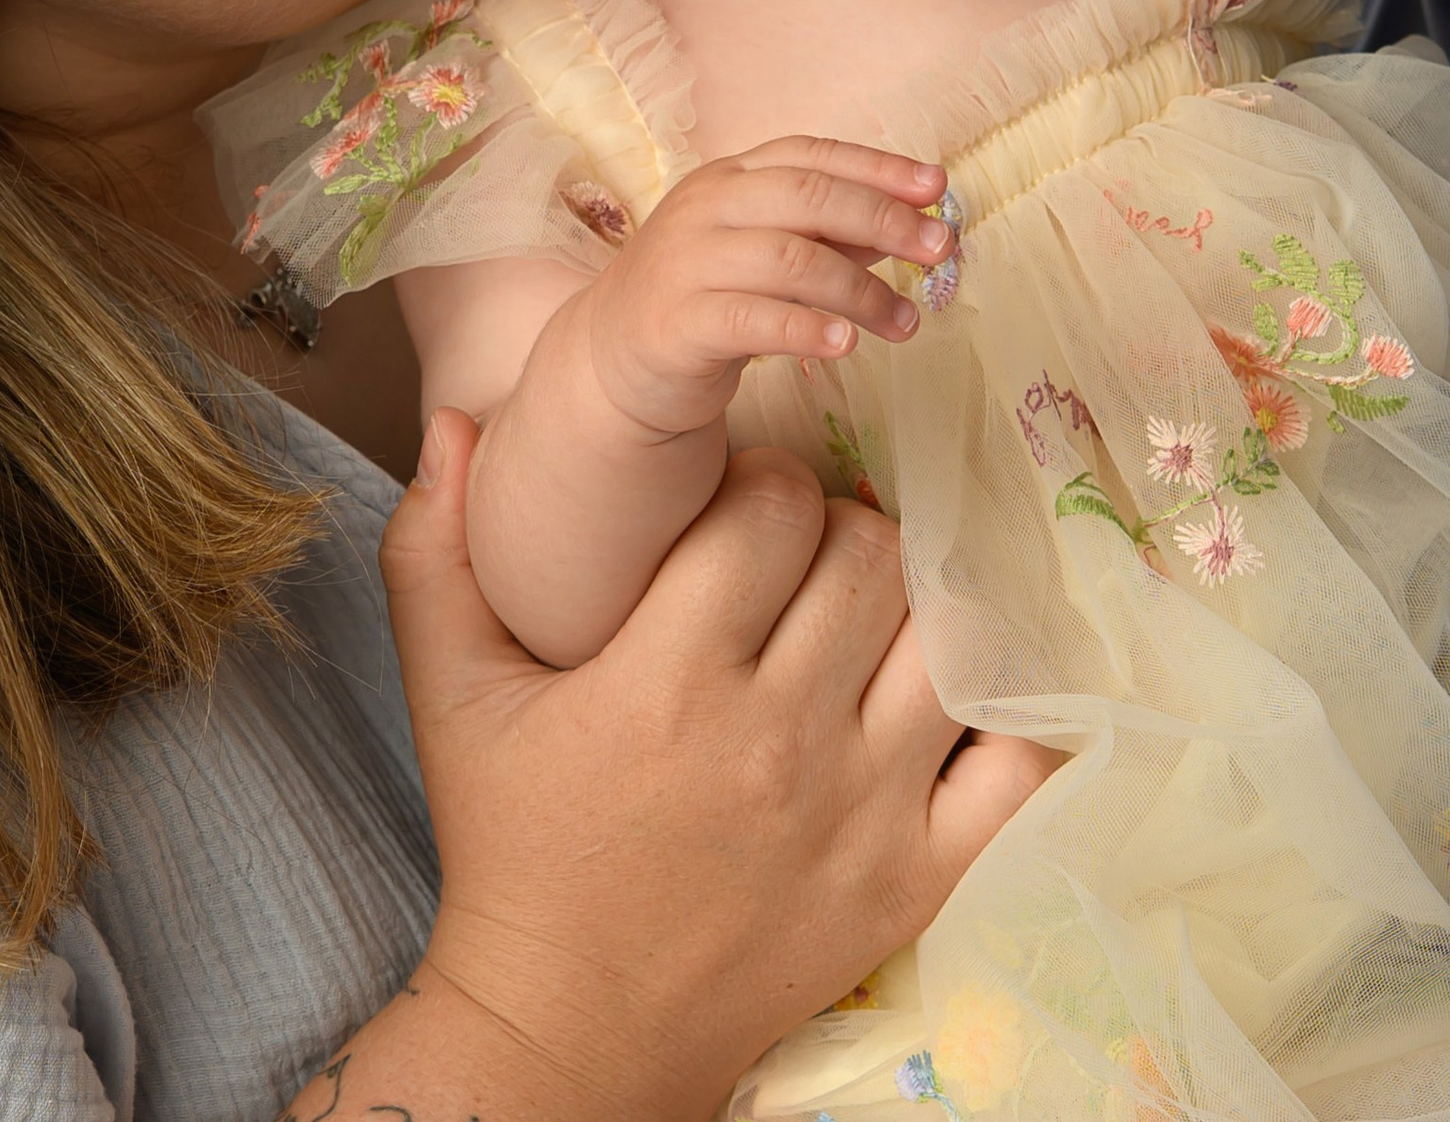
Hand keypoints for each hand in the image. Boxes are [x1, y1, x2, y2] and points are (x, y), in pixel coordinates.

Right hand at [368, 412, 1057, 1120]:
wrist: (568, 1032)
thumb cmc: (514, 848)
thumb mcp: (451, 697)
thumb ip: (434, 552)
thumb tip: (456, 418)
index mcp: (670, 678)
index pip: (774, 504)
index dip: (760, 485)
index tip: (738, 515)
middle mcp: (776, 737)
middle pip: (867, 552)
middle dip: (837, 532)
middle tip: (804, 561)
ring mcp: (859, 812)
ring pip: (944, 635)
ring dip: (914, 607)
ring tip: (868, 622)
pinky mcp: (913, 881)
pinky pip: (1015, 765)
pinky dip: (1009, 714)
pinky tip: (960, 689)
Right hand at [581, 135, 955, 437]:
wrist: (613, 358)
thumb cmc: (707, 295)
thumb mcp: (768, 252)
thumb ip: (831, 236)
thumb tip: (914, 224)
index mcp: (730, 178)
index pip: (810, 155)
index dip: (877, 166)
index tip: (937, 186)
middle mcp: (706, 208)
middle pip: (805, 196)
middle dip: (882, 218)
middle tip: (939, 249)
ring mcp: (686, 262)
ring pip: (788, 258)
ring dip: (861, 290)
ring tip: (907, 322)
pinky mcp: (677, 323)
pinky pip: (751, 319)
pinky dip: (805, 328)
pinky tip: (846, 344)